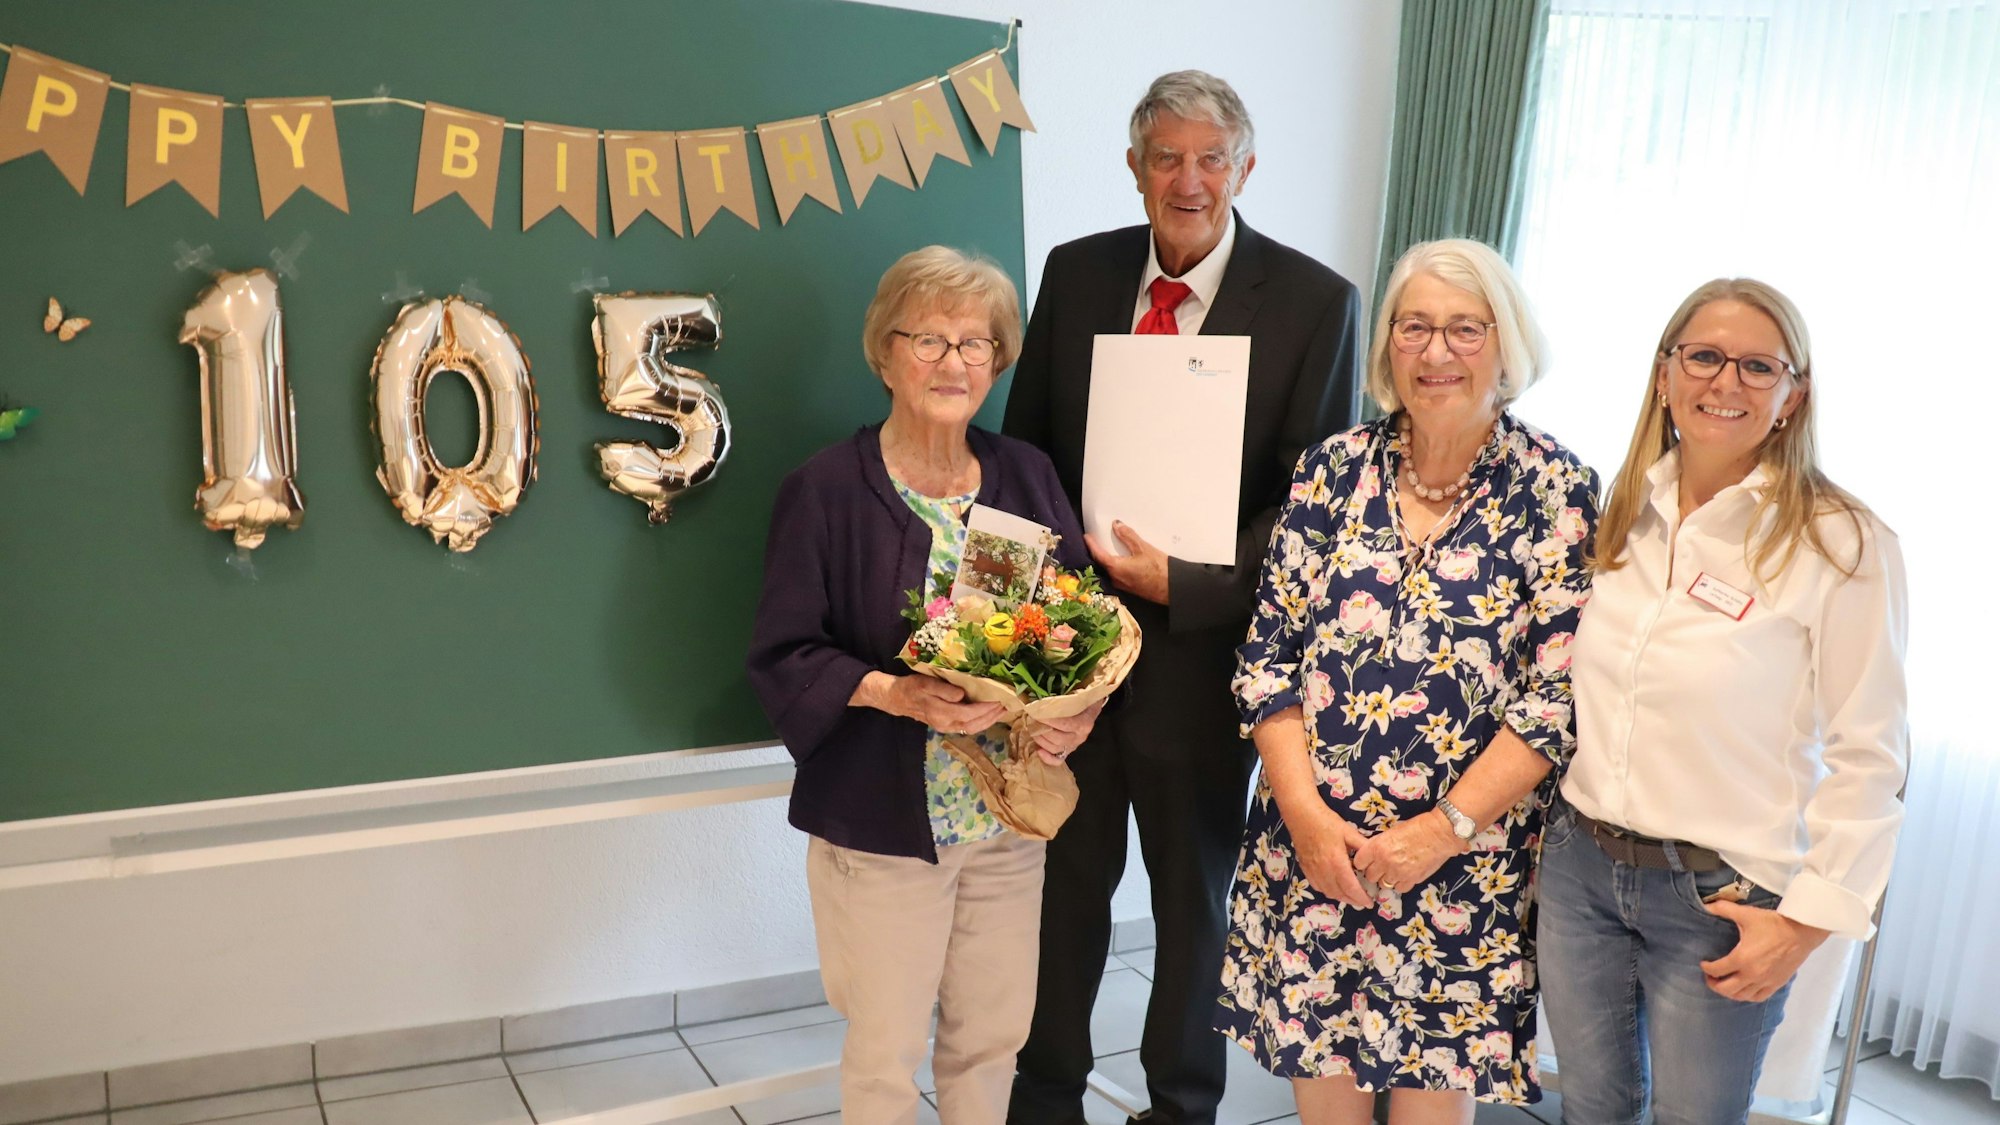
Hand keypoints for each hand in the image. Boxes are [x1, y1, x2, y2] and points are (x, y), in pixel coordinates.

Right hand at [862, 672, 1006, 733]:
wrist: (897, 699)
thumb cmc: (911, 688)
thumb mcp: (926, 684)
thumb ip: (944, 690)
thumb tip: (962, 695)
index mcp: (941, 713)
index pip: (969, 714)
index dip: (986, 708)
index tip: (999, 700)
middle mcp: (946, 724)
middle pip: (974, 725)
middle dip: (992, 716)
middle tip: (1007, 705)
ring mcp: (946, 727)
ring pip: (973, 728)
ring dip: (989, 720)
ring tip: (1002, 709)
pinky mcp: (947, 725)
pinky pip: (968, 726)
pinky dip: (981, 721)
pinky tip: (989, 713)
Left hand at [1026, 699, 1105, 764]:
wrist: (1092, 707)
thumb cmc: (1083, 698)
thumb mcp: (1079, 693)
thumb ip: (1066, 693)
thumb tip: (1046, 685)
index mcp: (1084, 722)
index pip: (1064, 724)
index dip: (1048, 720)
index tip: (1036, 711)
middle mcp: (1080, 736)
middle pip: (1057, 739)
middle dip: (1041, 729)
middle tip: (1030, 718)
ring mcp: (1075, 745)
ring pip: (1055, 748)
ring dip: (1040, 739)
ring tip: (1032, 728)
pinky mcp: (1069, 751)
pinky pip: (1057, 760)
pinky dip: (1047, 758)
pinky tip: (1038, 750)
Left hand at [1085, 521, 1169, 604]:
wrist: (1172, 589)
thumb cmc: (1159, 569)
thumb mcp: (1143, 548)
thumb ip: (1128, 536)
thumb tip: (1116, 525)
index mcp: (1115, 568)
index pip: (1098, 554)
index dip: (1091, 544)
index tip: (1086, 536)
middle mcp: (1115, 579)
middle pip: (1102, 564)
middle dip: (1097, 552)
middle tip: (1095, 541)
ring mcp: (1122, 585)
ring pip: (1109, 570)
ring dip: (1107, 560)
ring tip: (1106, 549)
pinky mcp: (1130, 588)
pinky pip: (1117, 575)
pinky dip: (1115, 566)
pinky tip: (1120, 560)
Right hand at [1287, 804, 1373, 908]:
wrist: (1302, 815)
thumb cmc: (1326, 822)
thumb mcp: (1348, 832)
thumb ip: (1362, 846)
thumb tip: (1376, 857)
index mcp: (1336, 862)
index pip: (1351, 888)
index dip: (1361, 898)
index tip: (1370, 902)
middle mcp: (1324, 871)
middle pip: (1340, 894)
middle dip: (1353, 901)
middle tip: (1364, 901)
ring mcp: (1313, 872)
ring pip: (1328, 893)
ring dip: (1341, 898)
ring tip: (1352, 897)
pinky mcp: (1306, 870)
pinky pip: (1318, 887)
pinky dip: (1328, 892)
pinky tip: (1335, 888)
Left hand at [1352, 812, 1460, 896]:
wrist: (1438, 833)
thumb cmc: (1416, 828)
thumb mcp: (1391, 832)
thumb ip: (1379, 846)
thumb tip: (1372, 855)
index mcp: (1377, 847)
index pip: (1359, 862)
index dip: (1363, 862)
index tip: (1367, 861)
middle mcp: (1384, 862)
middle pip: (1369, 876)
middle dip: (1374, 871)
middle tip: (1382, 866)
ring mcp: (1397, 873)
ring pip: (1383, 884)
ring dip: (1387, 879)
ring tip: (1395, 870)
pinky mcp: (1411, 880)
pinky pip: (1399, 889)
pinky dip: (1400, 884)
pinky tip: (1405, 875)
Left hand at [1699, 903, 1828, 1002]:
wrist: (1801, 932)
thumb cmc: (1773, 924)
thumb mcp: (1746, 914)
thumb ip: (1723, 909)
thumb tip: (1705, 905)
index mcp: (1742, 958)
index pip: (1717, 970)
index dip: (1706, 968)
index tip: (1703, 963)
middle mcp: (1752, 974)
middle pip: (1726, 989)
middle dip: (1714, 984)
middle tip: (1710, 977)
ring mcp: (1765, 982)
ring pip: (1742, 996)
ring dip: (1729, 993)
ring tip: (1724, 984)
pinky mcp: (1777, 984)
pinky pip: (1758, 997)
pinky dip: (1747, 996)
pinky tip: (1743, 990)